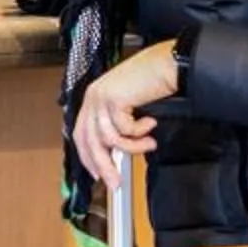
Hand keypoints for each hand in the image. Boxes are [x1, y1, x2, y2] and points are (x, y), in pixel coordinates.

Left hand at [74, 41, 176, 184]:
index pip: (82, 134)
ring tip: (149, 144)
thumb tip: (117, 155)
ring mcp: (101, 97)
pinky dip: (140, 131)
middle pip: (90, 141)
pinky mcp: (114, 99)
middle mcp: (93, 98)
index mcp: (93, 99)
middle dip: (104, 165)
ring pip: (108, 138)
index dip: (88, 156)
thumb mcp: (128, 106)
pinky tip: (150, 124)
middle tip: (115, 182)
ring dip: (132, 147)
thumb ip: (118, 126)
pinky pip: (125, 129)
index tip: (97, 173)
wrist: (165, 64)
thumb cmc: (151, 81)